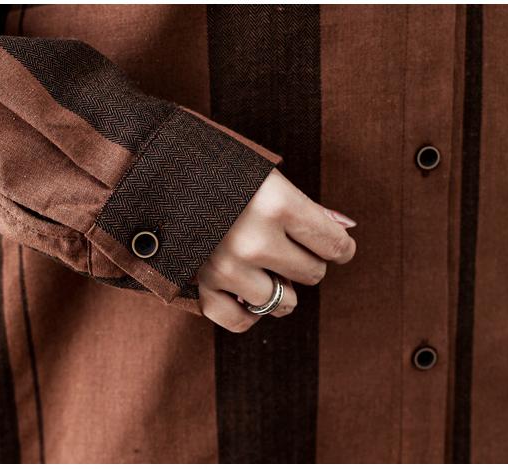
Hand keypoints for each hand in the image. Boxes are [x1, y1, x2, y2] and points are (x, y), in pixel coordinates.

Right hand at [198, 169, 356, 331]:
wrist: (162, 173)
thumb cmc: (224, 171)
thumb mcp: (268, 177)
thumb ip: (308, 208)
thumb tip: (346, 231)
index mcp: (277, 203)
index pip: (334, 245)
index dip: (342, 248)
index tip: (338, 247)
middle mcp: (254, 239)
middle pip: (312, 273)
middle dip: (307, 261)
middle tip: (288, 243)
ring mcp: (227, 266)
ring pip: (284, 302)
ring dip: (282, 288)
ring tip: (267, 266)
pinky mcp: (202, 285)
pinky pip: (240, 321)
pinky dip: (249, 313)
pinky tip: (249, 295)